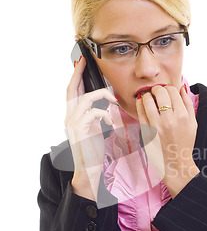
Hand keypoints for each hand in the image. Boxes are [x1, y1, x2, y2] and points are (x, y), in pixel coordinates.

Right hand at [65, 56, 116, 199]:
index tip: (81, 63)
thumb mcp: (94, 129)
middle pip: (71, 89)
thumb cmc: (92, 150)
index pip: (72, 91)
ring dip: (101, 95)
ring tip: (113, 99)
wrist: (88, 169)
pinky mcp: (80, 131)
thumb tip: (104, 105)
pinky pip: (92, 114)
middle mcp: (69, 117)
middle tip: (84, 61)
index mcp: (73, 116)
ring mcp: (73, 123)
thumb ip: (95, 116)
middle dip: (78, 73)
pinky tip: (110, 122)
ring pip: (84, 99)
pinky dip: (103, 114)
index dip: (75, 76)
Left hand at [136, 84, 198, 197]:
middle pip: (160, 92)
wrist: (176, 163)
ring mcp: (157, 125)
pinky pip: (140, 111)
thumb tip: (181, 87)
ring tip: (149, 98)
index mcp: (183, 116)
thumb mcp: (193, 123)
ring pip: (147, 99)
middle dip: (157, 89)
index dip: (168, 88)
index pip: (172, 90)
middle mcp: (170, 119)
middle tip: (156, 93)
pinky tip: (142, 103)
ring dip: (147, 95)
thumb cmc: (185, 143)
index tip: (166, 92)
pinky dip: (140, 104)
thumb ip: (188, 103)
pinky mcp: (147, 131)